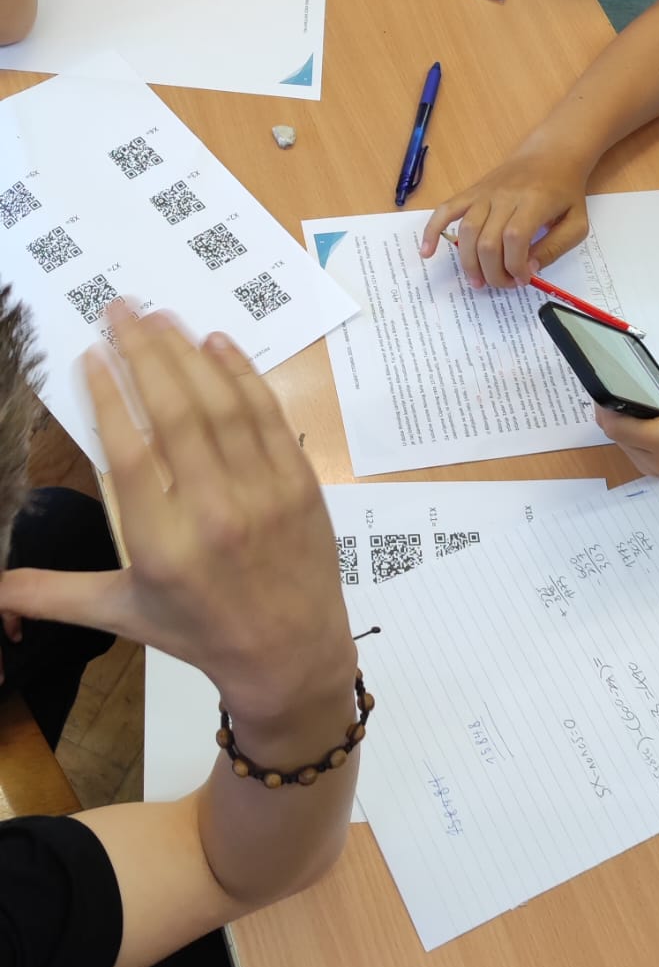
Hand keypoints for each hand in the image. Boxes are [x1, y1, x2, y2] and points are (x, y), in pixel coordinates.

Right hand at [0, 308, 353, 722]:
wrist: (290, 658)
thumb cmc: (200, 632)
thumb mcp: (122, 613)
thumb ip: (52, 592)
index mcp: (163, 546)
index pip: (129, 453)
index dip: (107, 397)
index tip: (91, 354)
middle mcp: (214, 514)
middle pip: (175, 414)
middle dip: (144, 352)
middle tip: (120, 308)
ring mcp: (263, 494)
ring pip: (222, 405)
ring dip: (189, 352)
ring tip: (159, 315)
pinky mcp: (299, 483)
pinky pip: (267, 415)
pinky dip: (242, 374)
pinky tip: (215, 343)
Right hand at [422, 147, 590, 288]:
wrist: (551, 153)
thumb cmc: (565, 191)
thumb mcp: (576, 223)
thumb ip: (555, 248)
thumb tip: (528, 269)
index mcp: (533, 202)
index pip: (515, 239)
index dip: (515, 265)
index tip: (522, 278)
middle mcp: (504, 196)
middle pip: (488, 241)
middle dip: (493, 272)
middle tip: (503, 284)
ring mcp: (484, 193)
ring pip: (467, 232)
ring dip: (469, 263)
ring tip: (478, 281)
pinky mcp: (472, 191)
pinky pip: (446, 210)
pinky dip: (432, 231)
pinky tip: (427, 252)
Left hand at [596, 366, 658, 477]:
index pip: (618, 426)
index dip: (606, 402)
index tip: (605, 378)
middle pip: (615, 433)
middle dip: (611, 407)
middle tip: (615, 378)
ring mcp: (658, 467)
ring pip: (620, 440)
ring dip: (619, 417)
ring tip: (628, 391)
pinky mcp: (658, 466)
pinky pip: (631, 445)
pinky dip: (630, 426)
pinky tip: (640, 407)